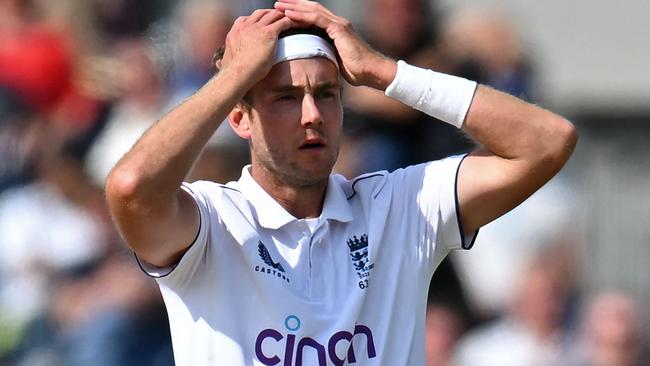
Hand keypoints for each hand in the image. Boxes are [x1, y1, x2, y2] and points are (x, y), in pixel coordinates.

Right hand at [219, 9, 295, 87]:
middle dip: (269, 13)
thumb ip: (224, 59)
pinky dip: (288, 21)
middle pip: (260, 13)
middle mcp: (245, 26)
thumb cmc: (234, 72)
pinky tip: (293, 24)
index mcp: (235, 31)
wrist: (238, 73)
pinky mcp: (269, 32)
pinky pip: (282, 22)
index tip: (261, 23)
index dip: (255, 20)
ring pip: (272, 14)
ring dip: (280, 15)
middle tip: (277, 17)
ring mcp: (257, 28)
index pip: (246, 19)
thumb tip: (219, 63)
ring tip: (287, 18)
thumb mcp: (225, 61)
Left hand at [274, 0, 395, 88]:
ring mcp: (339, 24)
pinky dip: (302, 15)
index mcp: (336, 29)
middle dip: (294, 5)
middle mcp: (338, 23)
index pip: (315, 15)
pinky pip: (317, 18)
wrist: (370, 71)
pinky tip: (289, 14)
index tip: (283, 12)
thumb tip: (315, 60)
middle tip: (277, 3)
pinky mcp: (339, 29)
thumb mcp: (337, 60)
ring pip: (312, 10)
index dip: (299, 12)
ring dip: (293, 7)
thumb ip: (327, 54)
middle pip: (311, 8)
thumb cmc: (357, 71)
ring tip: (278, 5)